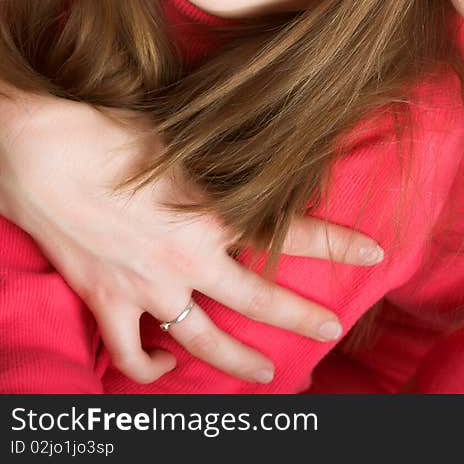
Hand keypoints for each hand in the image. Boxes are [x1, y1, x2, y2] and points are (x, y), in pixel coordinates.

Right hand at [0, 86, 383, 384]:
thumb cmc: (114, 133)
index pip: (293, 233)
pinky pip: (131, 352)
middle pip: (258, 300)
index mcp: (214, 215)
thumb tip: (254, 164)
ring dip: (237, 362)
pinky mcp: (109, 300)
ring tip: (266, 374)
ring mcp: (149, 287)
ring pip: (204, 340)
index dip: (339, 244)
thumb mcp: (184, 142)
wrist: (43, 153)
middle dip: (301, 317)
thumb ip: (222, 166)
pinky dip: (148, 367)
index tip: (375, 252)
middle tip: (330, 330)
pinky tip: (164, 369)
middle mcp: (190, 259)